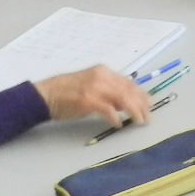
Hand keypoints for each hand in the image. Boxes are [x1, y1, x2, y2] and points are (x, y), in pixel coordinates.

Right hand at [34, 65, 152, 126]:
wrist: (45, 94)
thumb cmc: (66, 92)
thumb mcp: (90, 84)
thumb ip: (107, 90)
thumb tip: (124, 101)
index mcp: (103, 72)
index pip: (128, 82)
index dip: (141, 94)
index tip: (148, 104)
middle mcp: (101, 76)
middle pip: (128, 89)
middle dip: (141, 104)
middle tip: (147, 116)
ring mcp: (95, 87)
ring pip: (122, 98)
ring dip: (133, 110)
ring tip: (139, 120)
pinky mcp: (88, 100)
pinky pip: (108, 109)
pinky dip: (115, 117)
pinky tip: (118, 124)